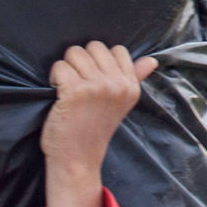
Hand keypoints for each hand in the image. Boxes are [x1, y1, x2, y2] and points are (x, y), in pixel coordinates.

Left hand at [40, 42, 155, 206]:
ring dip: (66, 69)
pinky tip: (58, 94)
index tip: (93, 80)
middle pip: (93, 47)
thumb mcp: (121, 105)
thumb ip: (135, 78)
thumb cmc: (94, 130)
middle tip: (77, 85)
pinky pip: (60, 66)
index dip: (99, 60)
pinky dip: (54, 78)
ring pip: (74, 53)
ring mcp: (97, 87)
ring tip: (67, 90)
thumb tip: (152, 61)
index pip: (116, 49)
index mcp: (131, 86)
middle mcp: (117, 84)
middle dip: (81, 61)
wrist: (77, 160)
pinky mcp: (75, 91)